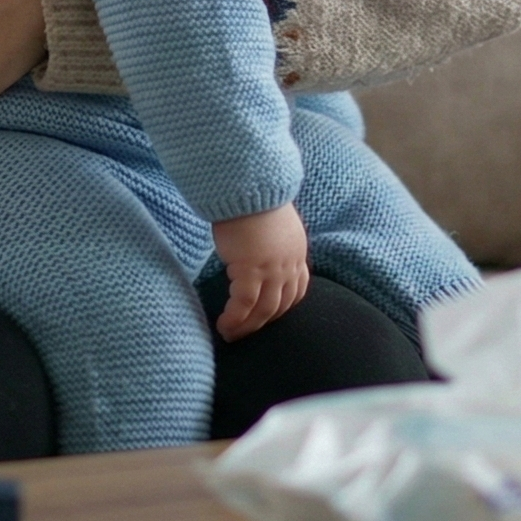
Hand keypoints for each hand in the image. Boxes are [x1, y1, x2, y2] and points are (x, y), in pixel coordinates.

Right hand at [211, 204, 310, 340]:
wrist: (248, 185)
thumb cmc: (253, 197)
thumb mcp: (272, 222)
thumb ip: (270, 241)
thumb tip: (256, 249)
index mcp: (296, 252)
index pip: (297, 289)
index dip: (283, 306)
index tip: (267, 315)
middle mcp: (289, 264)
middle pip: (280, 305)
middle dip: (262, 323)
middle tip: (244, 334)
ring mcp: (272, 270)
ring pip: (264, 311)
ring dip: (247, 327)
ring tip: (230, 335)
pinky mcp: (251, 270)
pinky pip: (244, 304)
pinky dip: (234, 318)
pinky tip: (223, 324)